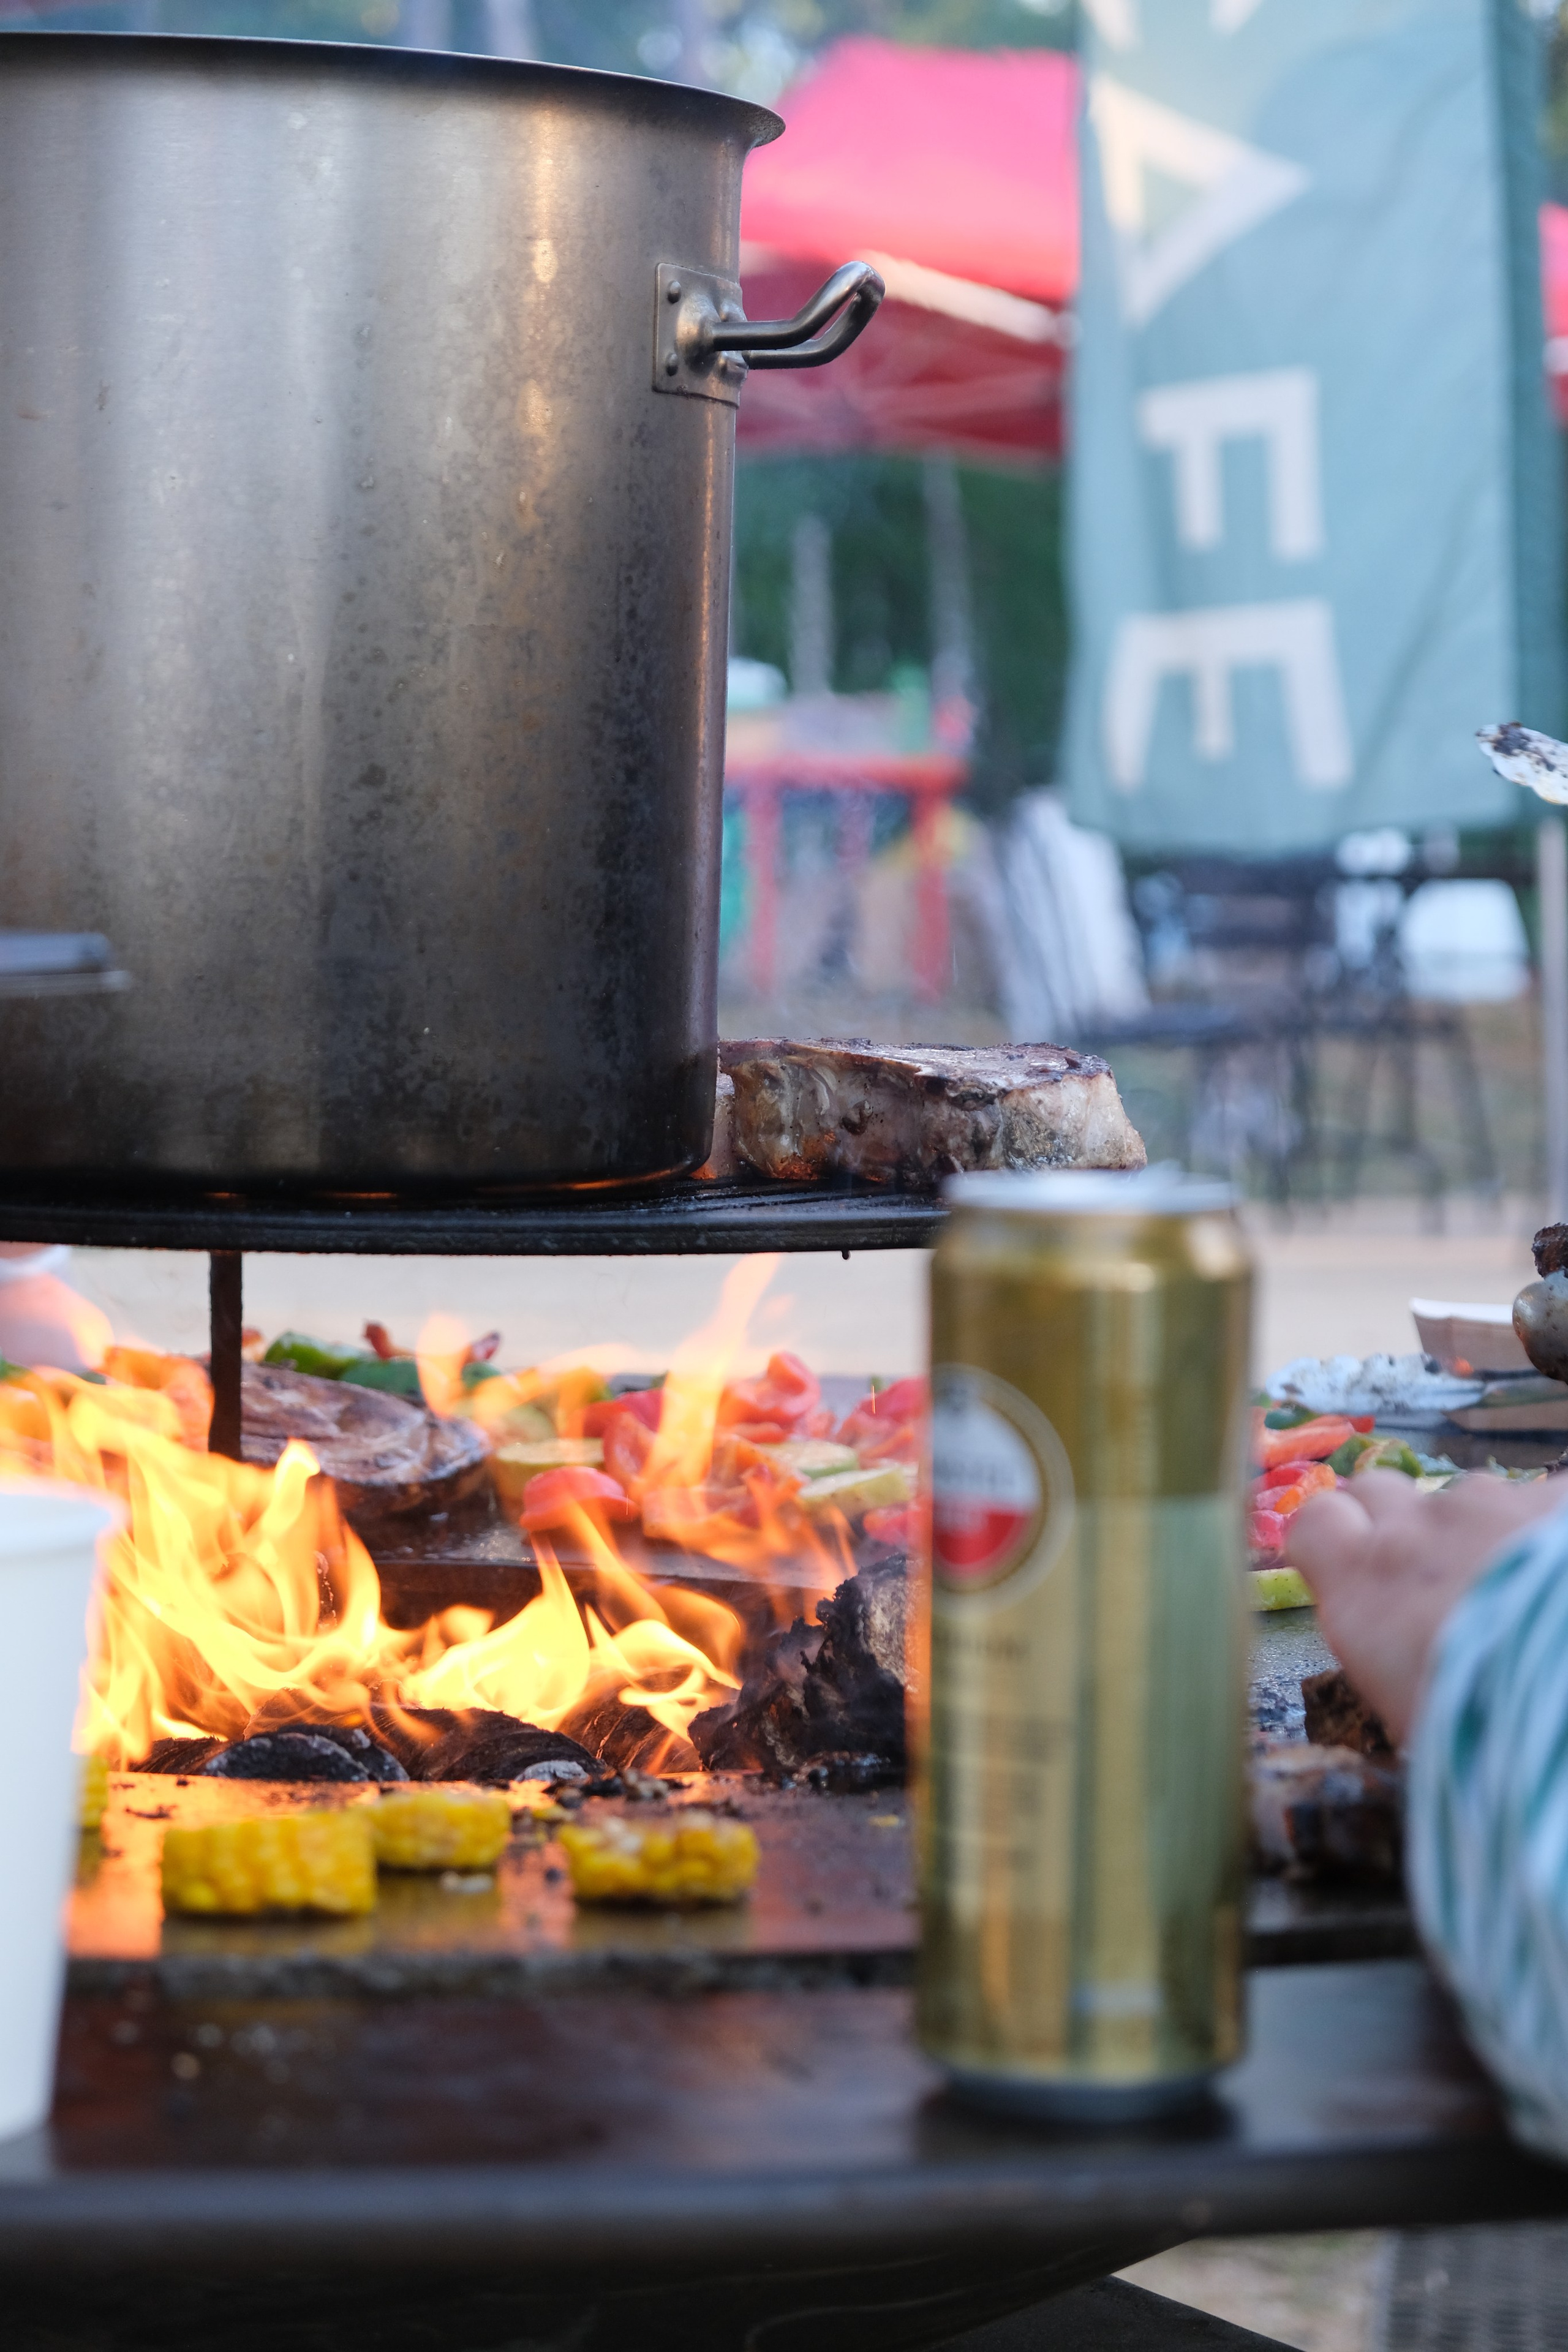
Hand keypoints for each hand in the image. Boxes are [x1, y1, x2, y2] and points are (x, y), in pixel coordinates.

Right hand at [1285, 1470, 1567, 1743]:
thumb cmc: (1488, 1733)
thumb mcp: (1409, 1712)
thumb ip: (1388, 1650)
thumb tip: (1399, 1642)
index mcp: (1363, 1584)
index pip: (1315, 1522)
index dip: (1332, 1537)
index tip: (1349, 1567)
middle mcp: (1416, 1530)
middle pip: (1378, 1492)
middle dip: (1394, 1521)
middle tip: (1432, 1575)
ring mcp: (1490, 1504)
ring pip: (1467, 1501)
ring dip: (1478, 1533)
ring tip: (1519, 1588)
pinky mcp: (1555, 1495)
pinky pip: (1537, 1503)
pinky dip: (1544, 1533)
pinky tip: (1561, 1578)